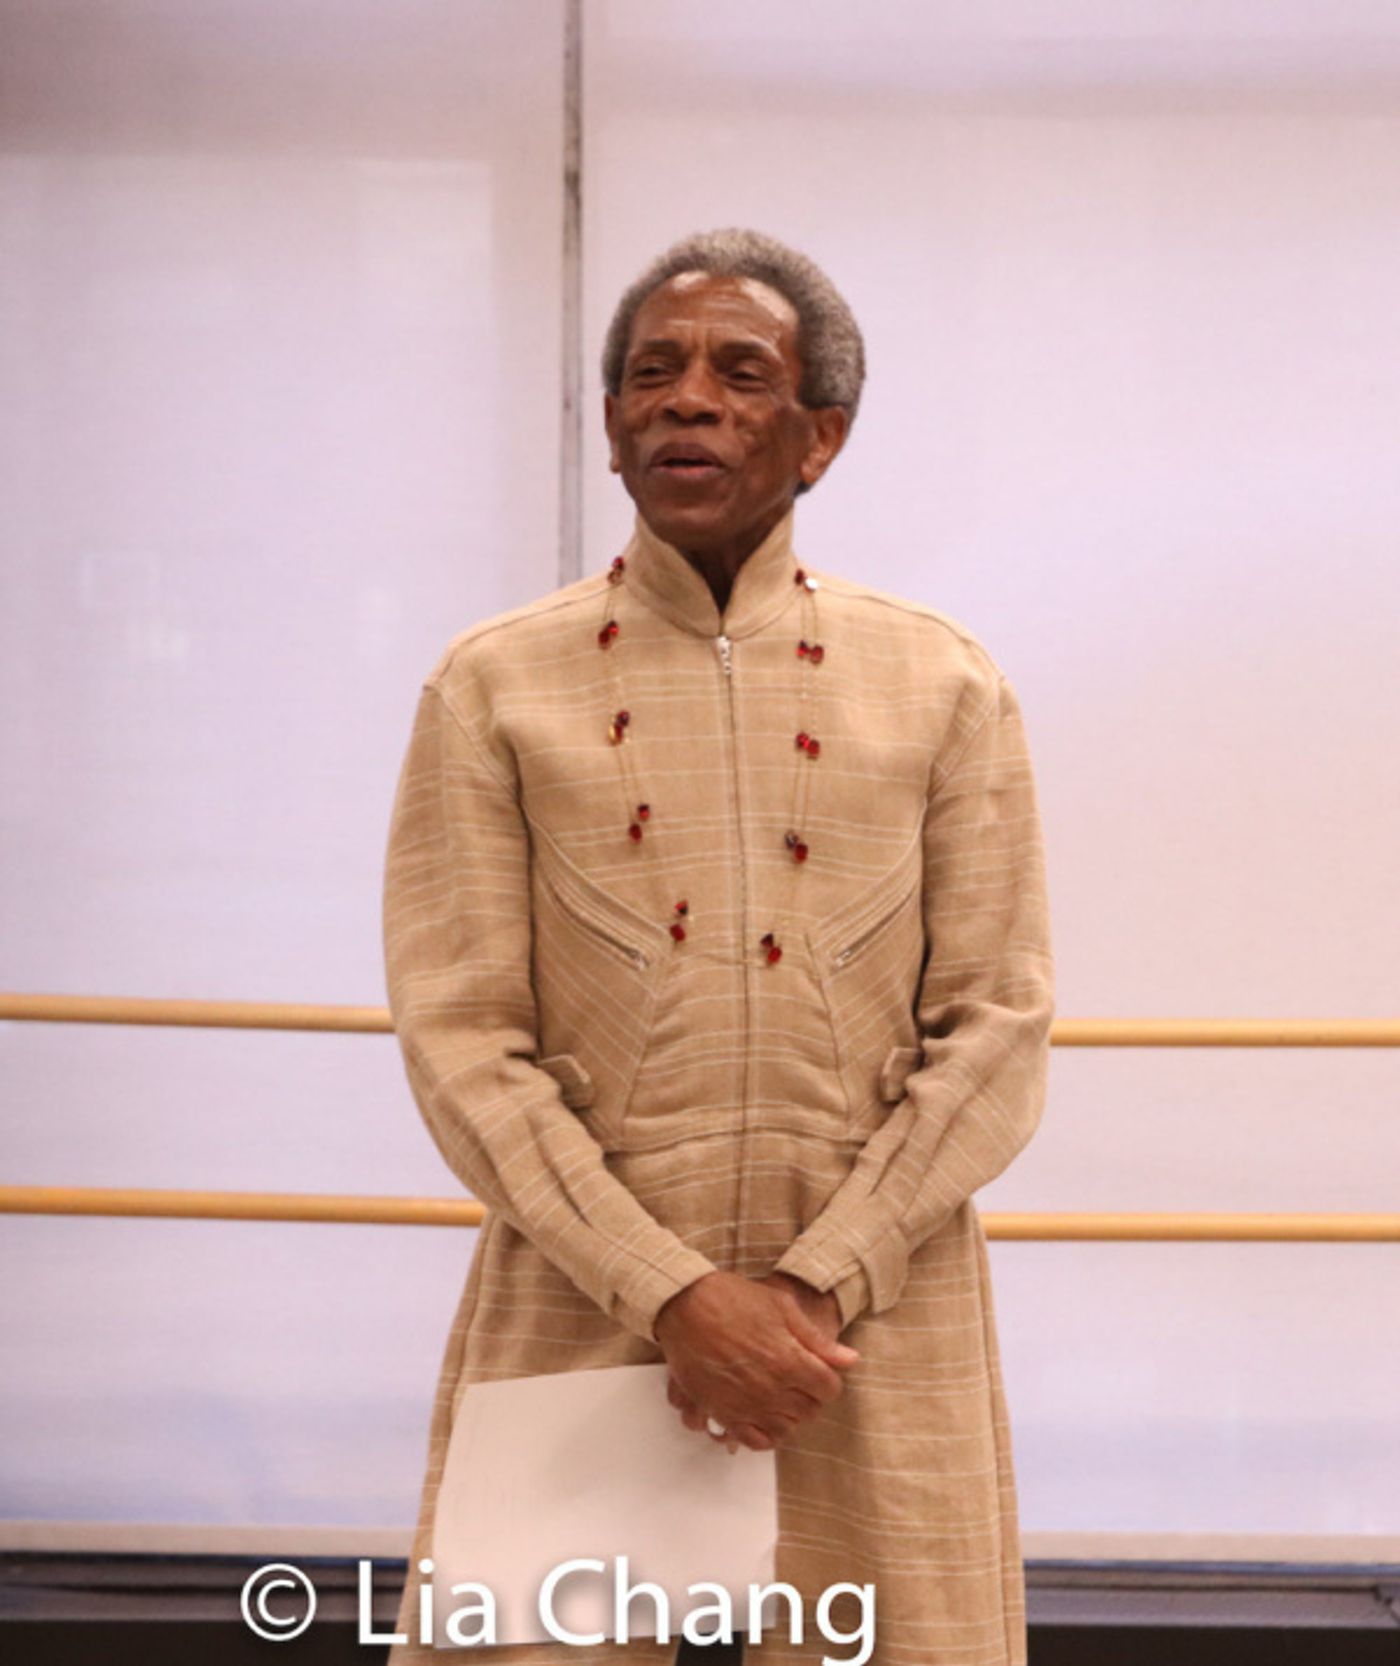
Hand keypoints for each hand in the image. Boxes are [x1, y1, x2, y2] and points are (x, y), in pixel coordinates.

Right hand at [655, 1270, 858, 1452]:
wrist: (685, 1304)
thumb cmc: (734, 1299)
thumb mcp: (782, 1307)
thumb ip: (817, 1340)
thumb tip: (851, 1361)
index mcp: (790, 1361)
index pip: (829, 1389)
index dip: (827, 1378)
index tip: (817, 1369)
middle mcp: (771, 1389)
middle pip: (809, 1411)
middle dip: (810, 1396)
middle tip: (797, 1379)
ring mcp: (745, 1404)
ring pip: (784, 1429)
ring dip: (788, 1416)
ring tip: (779, 1396)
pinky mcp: (722, 1412)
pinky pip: (752, 1440)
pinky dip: (763, 1434)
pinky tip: (761, 1415)